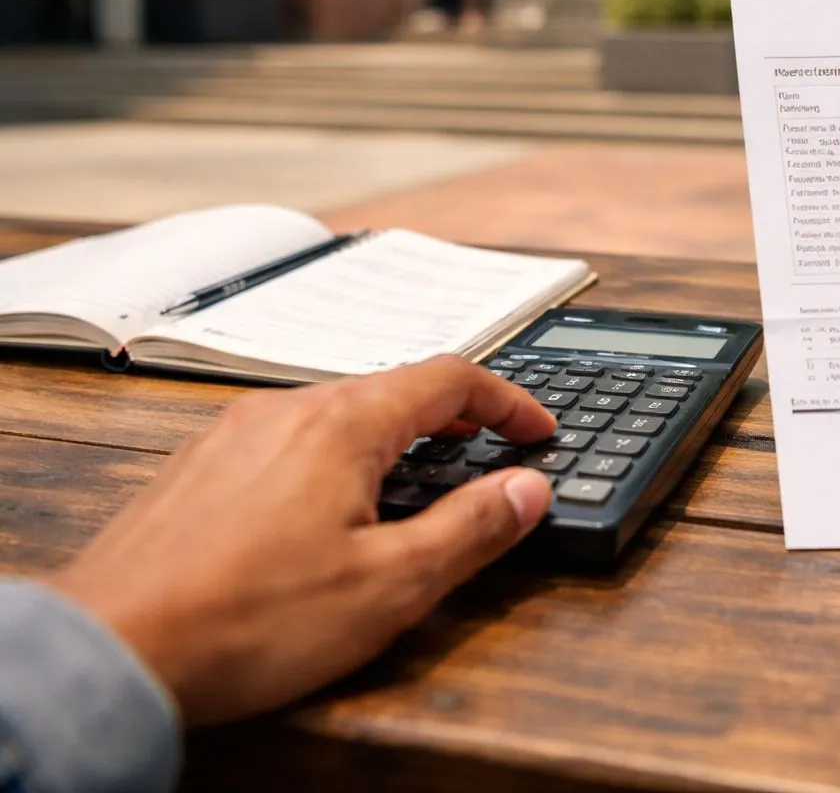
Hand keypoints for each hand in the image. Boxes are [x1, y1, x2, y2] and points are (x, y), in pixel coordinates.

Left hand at [48, 356, 556, 724]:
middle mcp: (286, 409)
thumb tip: (528, 490)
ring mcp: (235, 434)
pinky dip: (336, 456)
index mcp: (343, 423)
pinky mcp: (201, 467)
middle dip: (452, 418)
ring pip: (337, 412)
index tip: (536, 429)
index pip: (450, 379)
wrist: (114, 649)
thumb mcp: (390, 585)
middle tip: (486, 453)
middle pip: (392, 388)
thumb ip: (470, 529)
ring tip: (416, 483)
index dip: (508, 401)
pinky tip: (330, 511)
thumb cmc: (245, 621)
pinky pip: (288, 439)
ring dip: (392, 437)